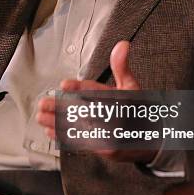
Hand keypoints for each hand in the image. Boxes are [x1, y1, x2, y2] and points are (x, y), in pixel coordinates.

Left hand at [37, 41, 154, 163]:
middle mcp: (117, 119)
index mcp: (122, 101)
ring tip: (41, 117)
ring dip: (58, 123)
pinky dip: (65, 136)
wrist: (151, 140)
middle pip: (85, 111)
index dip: (80, 88)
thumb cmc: (137, 110)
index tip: (64, 85)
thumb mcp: (131, 86)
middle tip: (44, 103)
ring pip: (81, 127)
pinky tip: (52, 131)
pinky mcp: (105, 150)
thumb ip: (122, 66)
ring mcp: (111, 136)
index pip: (99, 92)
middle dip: (62, 108)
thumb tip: (122, 45)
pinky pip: (82, 142)